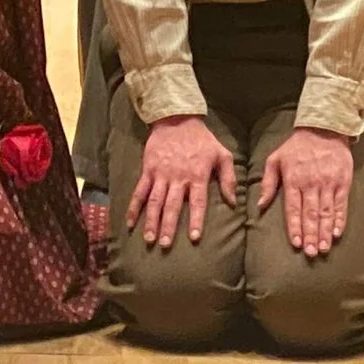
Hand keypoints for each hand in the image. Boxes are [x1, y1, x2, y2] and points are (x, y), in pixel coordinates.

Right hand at [128, 114, 235, 249]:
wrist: (177, 118)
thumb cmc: (202, 140)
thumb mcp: (222, 154)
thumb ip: (228, 179)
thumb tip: (233, 202)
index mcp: (197, 175)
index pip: (197, 202)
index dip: (196, 220)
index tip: (194, 238)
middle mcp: (178, 177)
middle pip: (172, 205)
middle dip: (168, 226)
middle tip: (165, 245)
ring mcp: (161, 174)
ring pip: (155, 201)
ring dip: (151, 221)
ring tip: (149, 238)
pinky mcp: (148, 170)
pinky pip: (140, 191)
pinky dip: (133, 207)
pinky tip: (130, 222)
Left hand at [256, 125, 353, 257]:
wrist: (323, 129)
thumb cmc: (296, 147)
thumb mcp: (275, 159)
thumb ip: (267, 182)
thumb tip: (259, 204)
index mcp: (293, 179)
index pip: (293, 207)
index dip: (295, 226)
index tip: (295, 243)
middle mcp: (311, 183)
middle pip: (311, 213)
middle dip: (310, 234)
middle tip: (311, 253)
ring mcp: (328, 183)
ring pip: (326, 211)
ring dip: (325, 232)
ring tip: (323, 248)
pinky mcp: (343, 182)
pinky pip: (341, 204)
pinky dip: (340, 219)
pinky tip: (337, 233)